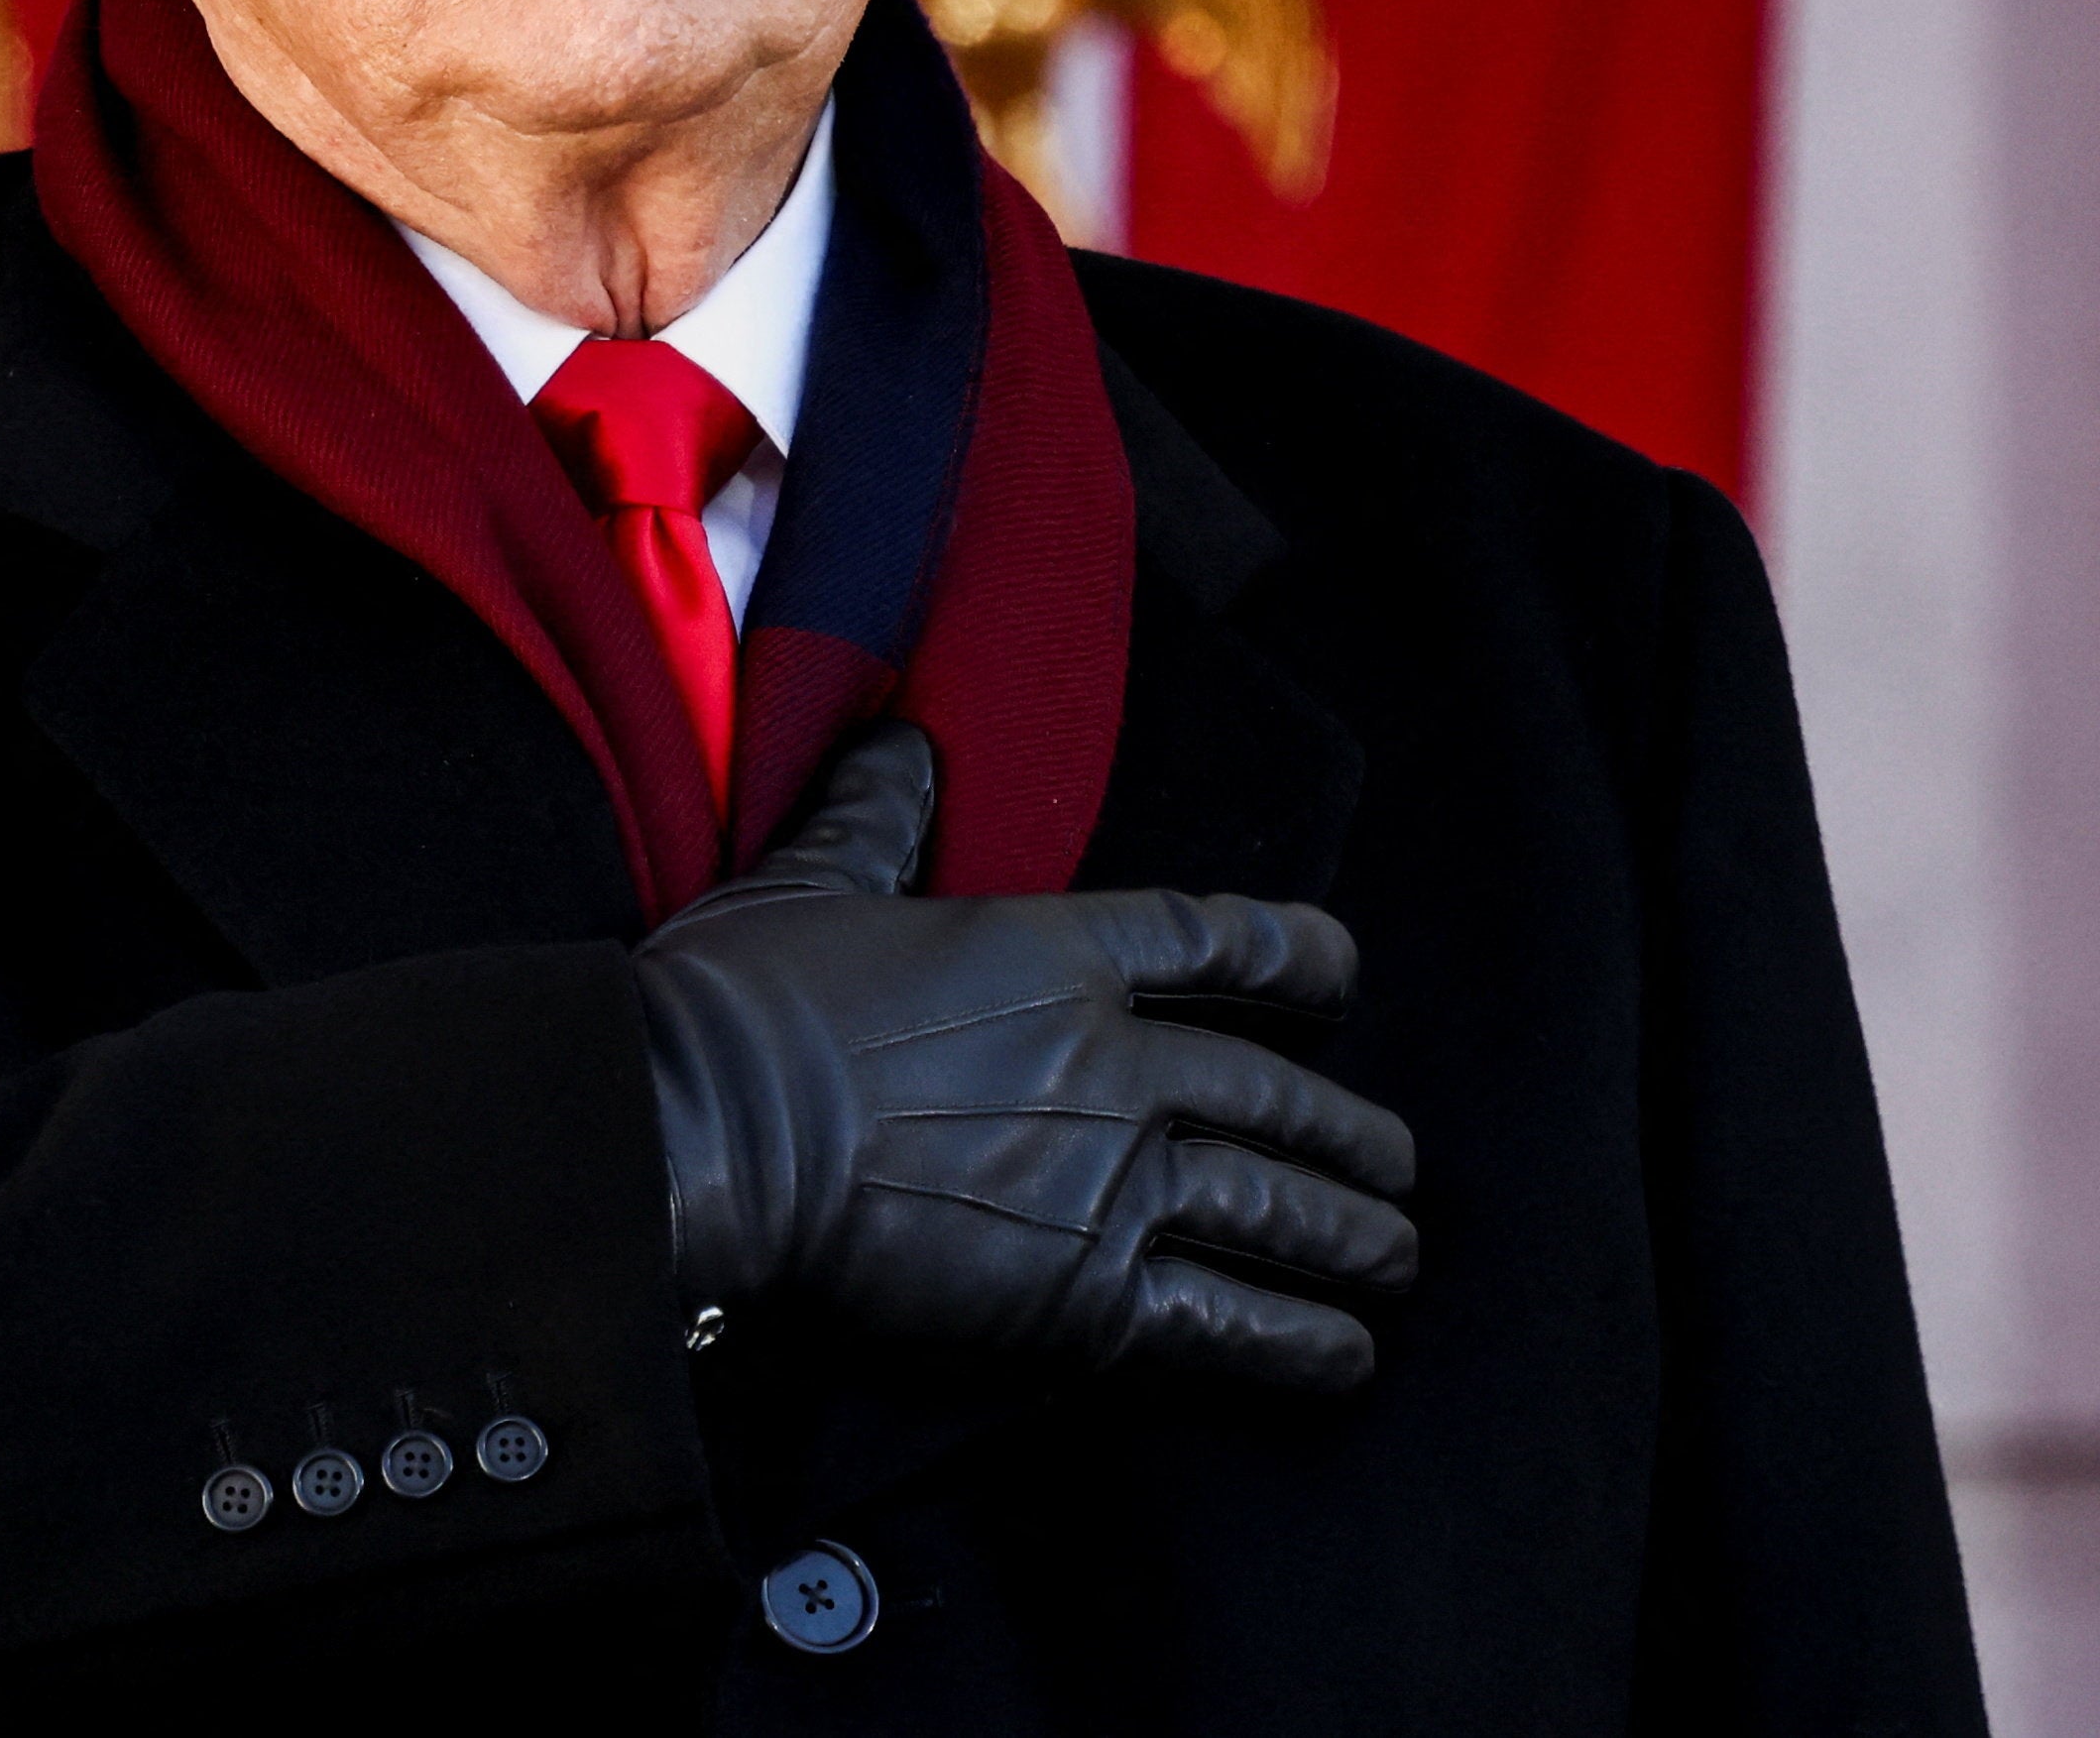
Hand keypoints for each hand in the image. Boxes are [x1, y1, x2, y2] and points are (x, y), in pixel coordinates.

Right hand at [631, 726, 1417, 1388]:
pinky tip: (1345, 1355)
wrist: (702, 1135)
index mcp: (1053, 954)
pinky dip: (1299, 1340)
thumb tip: (904, 744)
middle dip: (1352, 1136)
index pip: (1215, 942)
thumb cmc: (741, 1004)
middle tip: (1398, 1163)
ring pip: (1277, 1208)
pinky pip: (1227, 1320)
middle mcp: (1110, 1063)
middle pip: (1275, 1096)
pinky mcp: (1085, 1296)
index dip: (1297, 958)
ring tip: (1394, 1259)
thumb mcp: (809, 880)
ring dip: (1352, 1236)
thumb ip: (877, 818)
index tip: (1345, 976)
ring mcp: (1110, 1180)